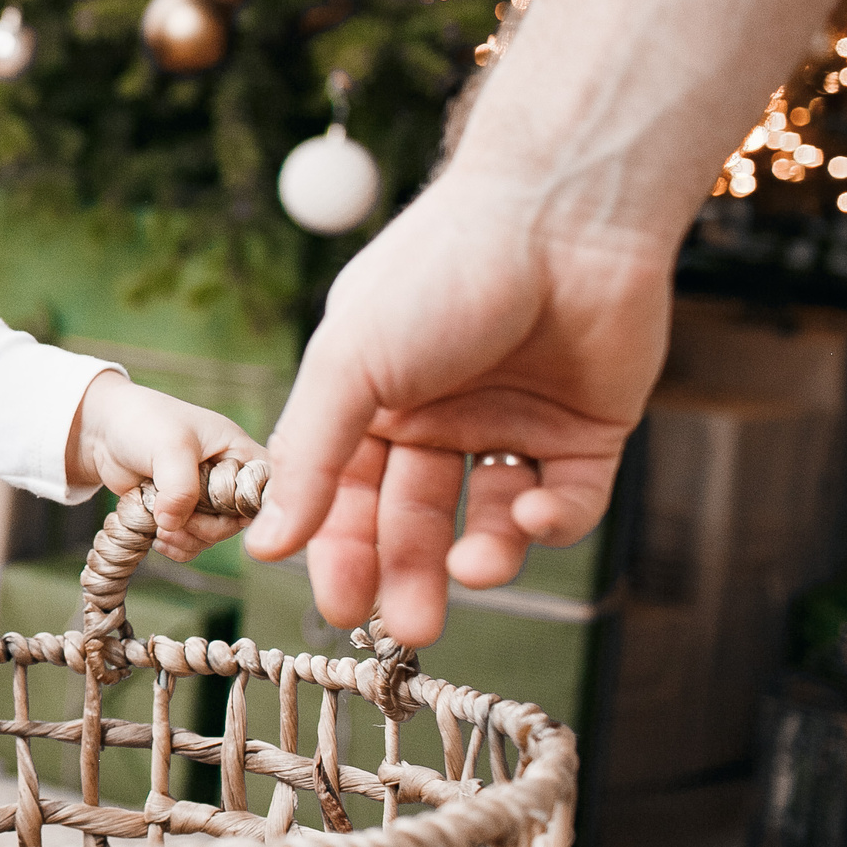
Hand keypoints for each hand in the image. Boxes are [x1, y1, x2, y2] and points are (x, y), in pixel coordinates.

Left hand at [68, 372, 268, 558]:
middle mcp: (229, 477)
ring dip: (187, 539)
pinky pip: (191, 542)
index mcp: (239, 452)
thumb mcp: (170, 447)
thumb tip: (174, 525)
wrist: (103, 430)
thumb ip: (180, 487)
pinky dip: (175, 544)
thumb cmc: (143, 423)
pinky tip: (157, 537)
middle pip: (238, 520)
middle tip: (177, 518)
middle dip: (207, 527)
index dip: (253, 506)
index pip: (269, 487)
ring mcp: (206, 498)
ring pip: (213, 536)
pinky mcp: (182, 513)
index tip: (225, 512)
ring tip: (161, 527)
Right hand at [244, 169, 671, 645]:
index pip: (343, 494)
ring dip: (479, 557)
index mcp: (371, 398)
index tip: (338, 610)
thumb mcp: (349, 366)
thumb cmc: (437, 275)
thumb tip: (261, 542)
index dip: (338, 551)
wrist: (562, 216)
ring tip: (469, 576)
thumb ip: (309, 458)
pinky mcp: (586, 432)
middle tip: (405, 629)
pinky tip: (530, 517)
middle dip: (406, 574)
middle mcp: (437, 416)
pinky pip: (565, 501)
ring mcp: (512, 424)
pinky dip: (548, 522)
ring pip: (487, 520)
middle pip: (413, 518)